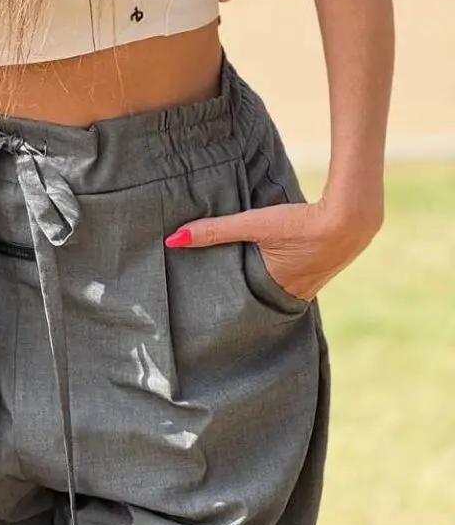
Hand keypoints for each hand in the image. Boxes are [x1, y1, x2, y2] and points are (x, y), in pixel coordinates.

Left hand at [165, 196, 381, 301]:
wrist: (352, 217)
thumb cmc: (301, 222)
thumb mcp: (255, 224)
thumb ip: (215, 230)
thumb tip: (173, 239)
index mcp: (277, 291)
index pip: (241, 304)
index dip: (224, 304)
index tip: (201, 306)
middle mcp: (294, 296)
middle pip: (257, 298)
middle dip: (239, 296)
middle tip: (210, 295)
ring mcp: (310, 287)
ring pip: (274, 289)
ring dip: (259, 283)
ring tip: (235, 280)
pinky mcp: (319, 272)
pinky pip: (291, 279)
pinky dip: (277, 273)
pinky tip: (271, 264)